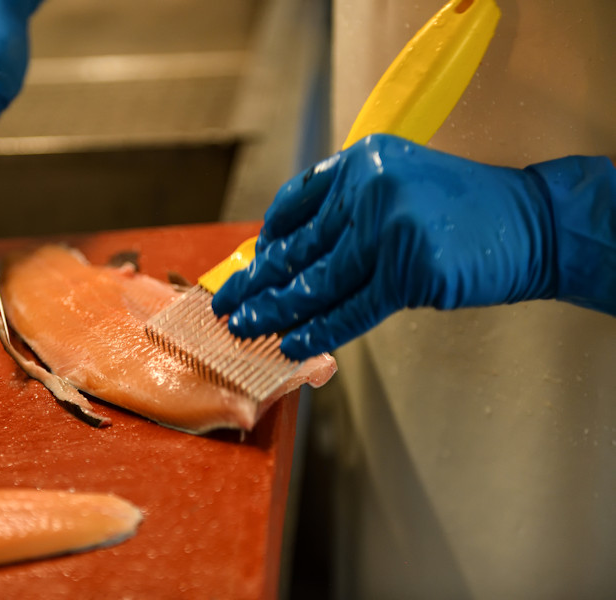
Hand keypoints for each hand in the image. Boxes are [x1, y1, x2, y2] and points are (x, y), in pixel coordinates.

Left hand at [213, 134, 613, 359]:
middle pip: (298, 247)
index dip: (268, 239)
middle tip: (225, 304)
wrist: (534, 224)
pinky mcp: (407, 271)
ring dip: (275, 310)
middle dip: (257, 281)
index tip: (252, 262)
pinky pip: (350, 309)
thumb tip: (289, 257)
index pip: (297, 204)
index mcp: (362, 162)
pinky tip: (291, 343)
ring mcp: (388, 229)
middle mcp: (369, 189)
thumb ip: (348, 211)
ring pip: (317, 282)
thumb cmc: (466, 210)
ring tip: (246, 328)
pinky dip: (318, 330)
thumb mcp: (401, 182)